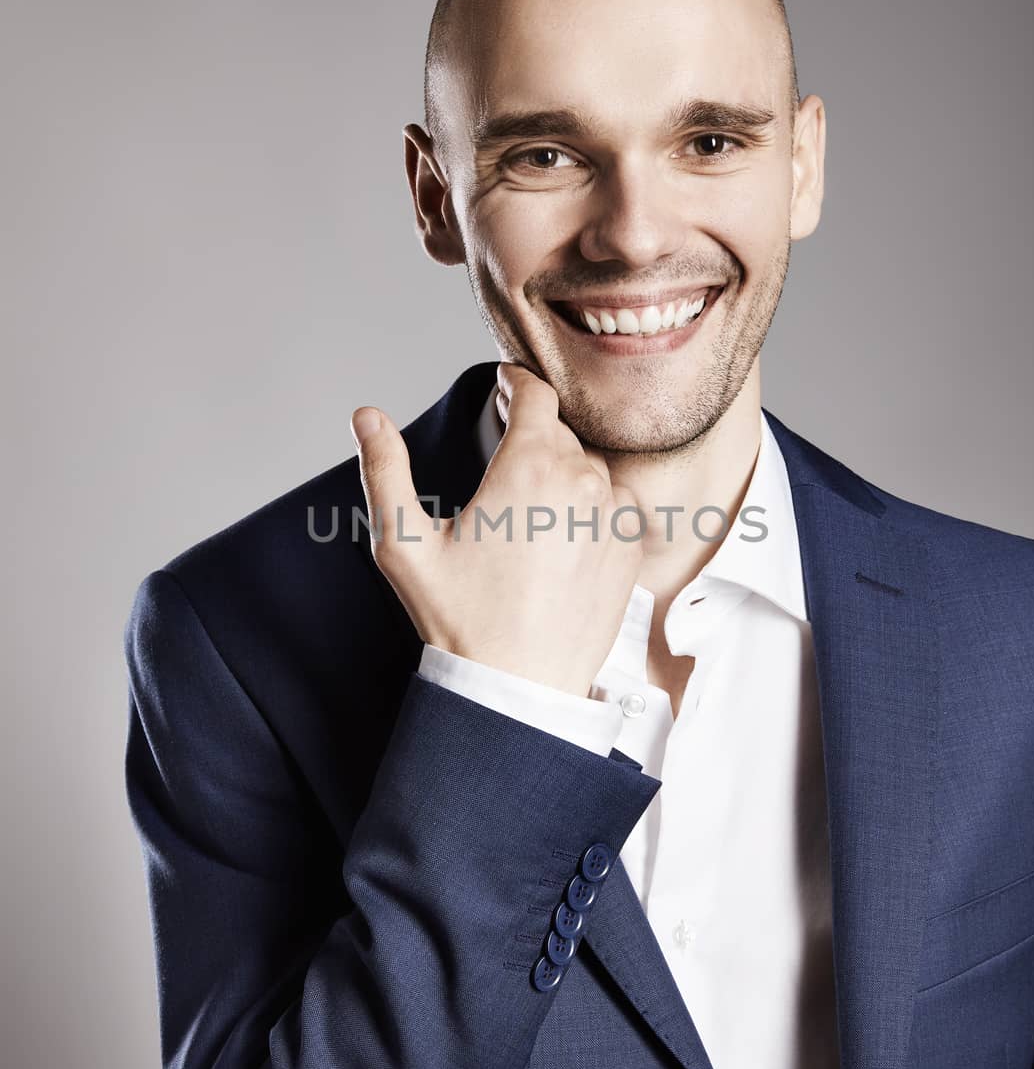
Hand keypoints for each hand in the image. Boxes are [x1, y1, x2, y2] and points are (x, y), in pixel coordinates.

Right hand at [350, 362, 644, 698]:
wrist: (516, 686)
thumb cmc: (459, 619)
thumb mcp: (406, 544)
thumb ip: (385, 471)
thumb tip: (366, 416)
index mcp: (530, 467)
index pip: (534, 394)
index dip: (515, 382)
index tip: (504, 384)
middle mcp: (582, 482)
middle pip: (559, 433)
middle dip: (530, 438)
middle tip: (502, 465)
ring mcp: (615, 516)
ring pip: (590, 468)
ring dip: (563, 474)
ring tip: (528, 511)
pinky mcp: (632, 549)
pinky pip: (616, 506)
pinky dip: (592, 509)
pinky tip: (560, 538)